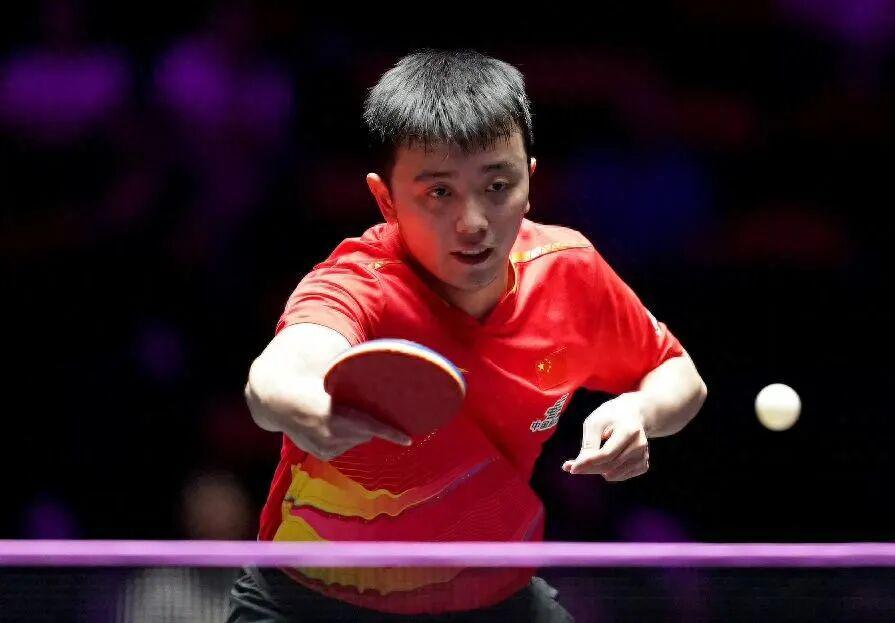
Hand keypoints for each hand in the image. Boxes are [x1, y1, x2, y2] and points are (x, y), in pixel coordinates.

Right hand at [246, 371, 411, 460]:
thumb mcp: (332, 379)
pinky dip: (344, 438)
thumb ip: (354, 381)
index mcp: (334, 416)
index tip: (408, 439)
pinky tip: (330, 427)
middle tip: (353, 410)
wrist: (279, 401)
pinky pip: (344, 447)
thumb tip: (382, 372)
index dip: (390, 432)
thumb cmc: (310, 384)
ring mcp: (324, 447)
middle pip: (365, 433)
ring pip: (355, 441)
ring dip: (354, 431)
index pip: (369, 426)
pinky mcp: (321, 454)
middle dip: (365, 424)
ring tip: (337, 417)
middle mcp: (330, 436)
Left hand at [562, 392, 650, 481]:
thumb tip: (578, 467)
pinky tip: (607, 458)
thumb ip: (588, 444)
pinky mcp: (643, 465)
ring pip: (613, 474)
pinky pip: (619, 476)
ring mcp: (643, 456)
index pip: (606, 454)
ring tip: (596, 452)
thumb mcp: (595, 422)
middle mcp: (640, 446)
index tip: (571, 468)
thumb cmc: (610, 416)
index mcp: (629, 431)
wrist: (633, 414)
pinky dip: (608, 471)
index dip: (588, 462)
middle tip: (570, 466)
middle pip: (609, 466)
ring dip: (597, 469)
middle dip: (588, 468)